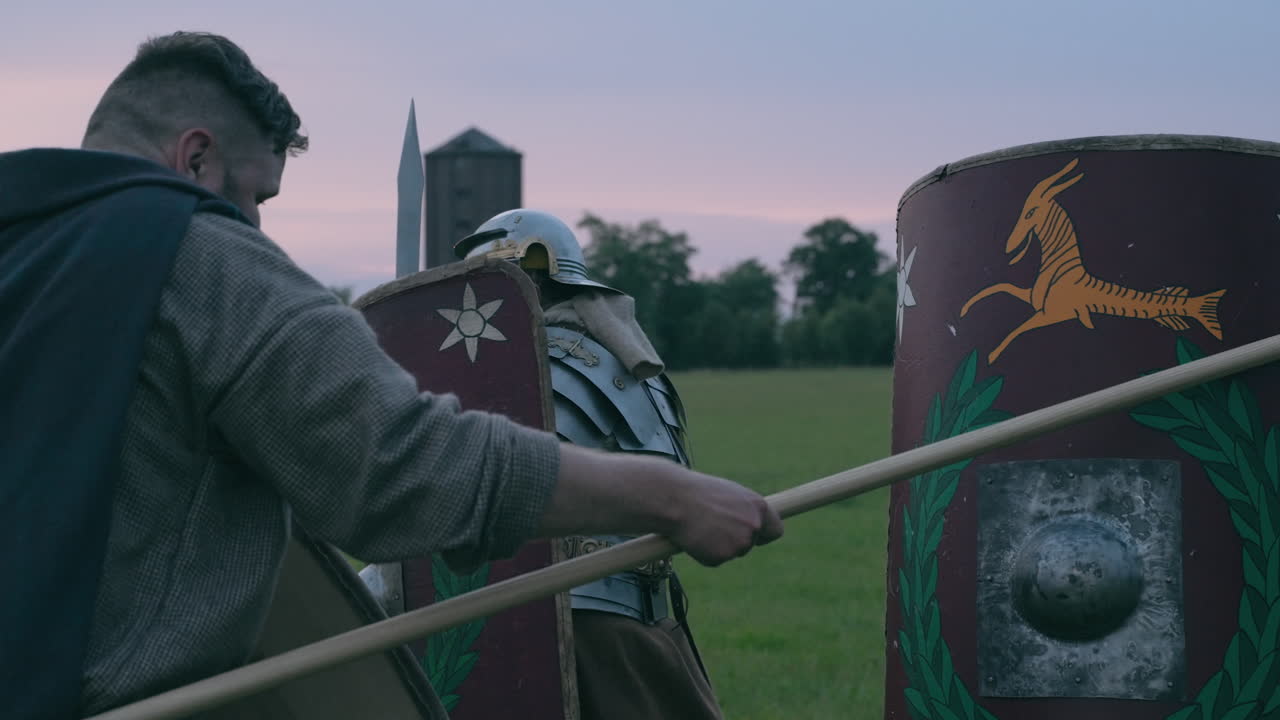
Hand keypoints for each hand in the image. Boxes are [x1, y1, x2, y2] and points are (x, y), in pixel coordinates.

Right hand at [539, 444, 783, 565]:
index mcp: (757, 506)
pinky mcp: (721, 557)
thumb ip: (741, 509)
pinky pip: (714, 560)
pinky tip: (692, 537)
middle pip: (751, 544)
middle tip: (713, 528)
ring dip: (717, 545)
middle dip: (735, 540)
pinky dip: (703, 553)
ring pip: (732, 553)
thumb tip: (748, 521)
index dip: (764, 534)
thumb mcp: (726, 494)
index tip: (757, 535)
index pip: (776, 529)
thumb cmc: (695, 492)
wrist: (672, 499)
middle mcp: (753, 525)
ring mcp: (738, 543)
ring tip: (699, 526)